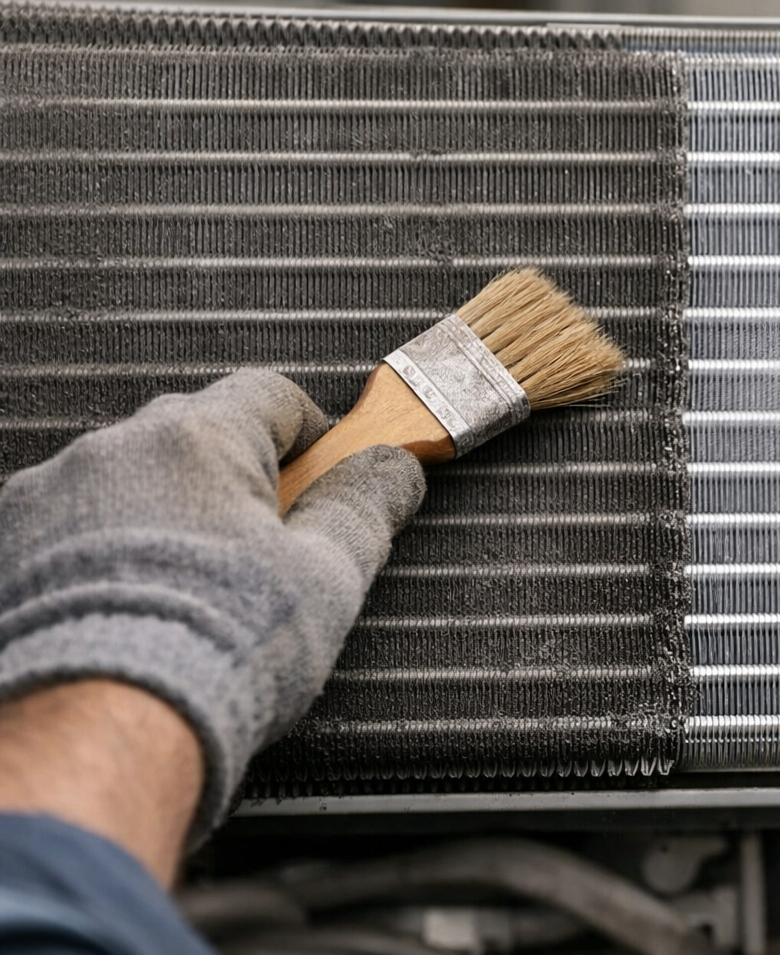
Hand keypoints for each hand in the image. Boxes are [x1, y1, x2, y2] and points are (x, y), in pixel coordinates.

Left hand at [0, 370, 424, 844]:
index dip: (309, 431)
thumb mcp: (330, 576)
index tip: (323, 468)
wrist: (98, 732)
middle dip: (234, 480)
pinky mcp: (7, 550)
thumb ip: (366, 506)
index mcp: (201, 437)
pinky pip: (68, 532)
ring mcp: (47, 498)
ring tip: (191, 595)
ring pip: (126, 485)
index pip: (271, 394)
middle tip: (265, 547)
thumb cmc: (210, 654)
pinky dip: (102, 559)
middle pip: (194, 436)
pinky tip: (131, 612)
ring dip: (162, 518)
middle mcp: (114, 449)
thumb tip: (394, 468)